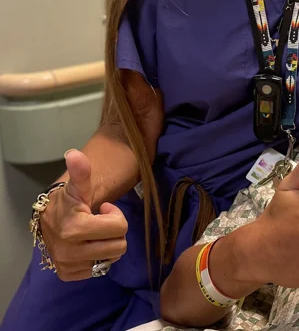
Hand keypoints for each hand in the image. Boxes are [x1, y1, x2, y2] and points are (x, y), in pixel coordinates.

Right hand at [40, 149, 127, 280]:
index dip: (115, 215)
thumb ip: (81, 172)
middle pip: (118, 246)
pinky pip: (98, 269)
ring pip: (111, 259)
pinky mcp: (68, 275)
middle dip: (113, 231)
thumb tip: (74, 154)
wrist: (49, 219)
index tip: (103, 209)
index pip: (119, 228)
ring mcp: (68, 265)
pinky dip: (97, 257)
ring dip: (107, 244)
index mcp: (74, 229)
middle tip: (99, 221)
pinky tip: (87, 244)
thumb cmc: (69, 201)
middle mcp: (70, 252)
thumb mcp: (78, 186)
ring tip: (94, 232)